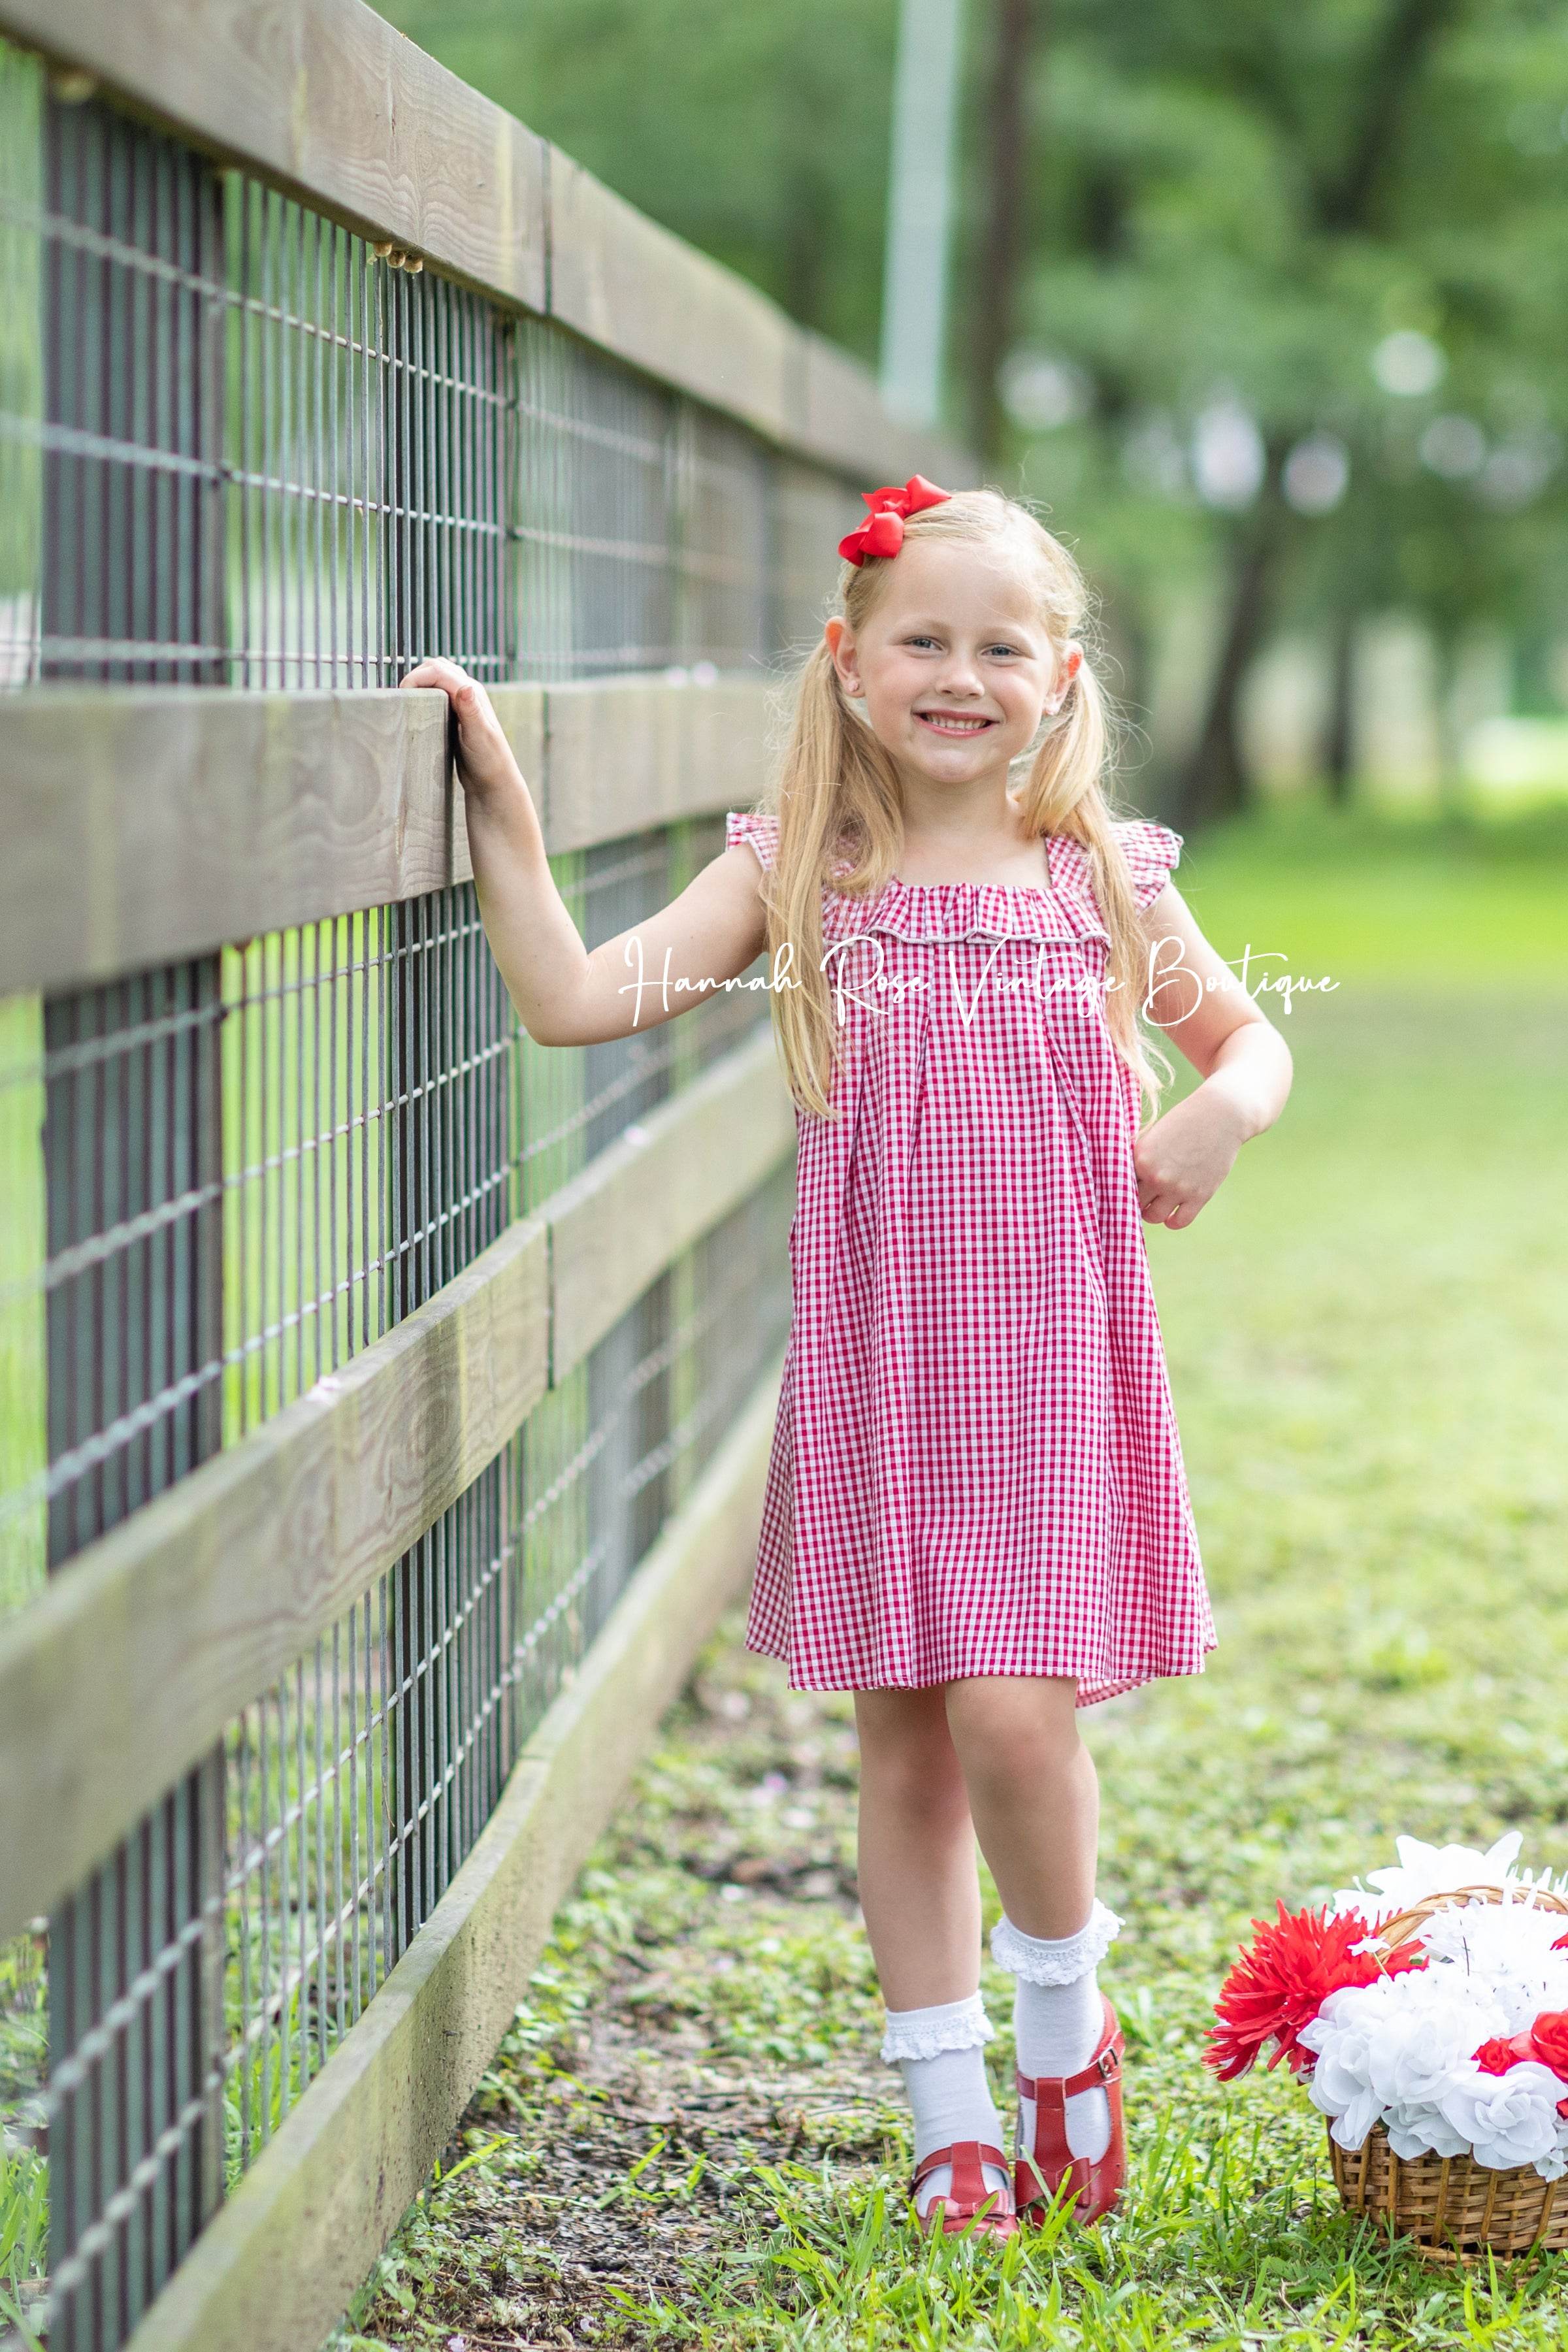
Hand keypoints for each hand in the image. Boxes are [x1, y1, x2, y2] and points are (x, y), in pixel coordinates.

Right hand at [400, 657, 525, 804]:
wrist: (493, 781)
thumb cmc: (488, 761)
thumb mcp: (478, 737)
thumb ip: (471, 712)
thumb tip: (466, 686)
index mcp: (473, 693)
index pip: (439, 671)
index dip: (416, 677)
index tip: (401, 693)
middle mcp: (469, 692)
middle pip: (437, 667)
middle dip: (417, 675)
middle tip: (402, 695)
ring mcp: (462, 702)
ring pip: (438, 676)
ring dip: (421, 680)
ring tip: (408, 698)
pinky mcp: (456, 713)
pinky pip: (438, 691)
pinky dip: (426, 690)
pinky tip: (418, 706)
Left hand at [1133, 1084, 1248, 1228]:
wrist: (1221, 1116)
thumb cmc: (1184, 1122)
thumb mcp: (1154, 1136)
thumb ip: (1139, 1159)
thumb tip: (1121, 1180)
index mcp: (1140, 1158)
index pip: (1120, 1184)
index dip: (1122, 1185)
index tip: (1129, 1185)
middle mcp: (1156, 1176)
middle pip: (1134, 1203)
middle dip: (1137, 1200)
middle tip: (1143, 1196)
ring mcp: (1178, 1188)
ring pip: (1153, 1217)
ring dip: (1153, 1213)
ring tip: (1156, 1205)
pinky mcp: (1199, 1196)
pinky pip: (1178, 1222)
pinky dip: (1173, 1221)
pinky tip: (1172, 1213)